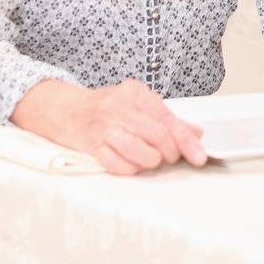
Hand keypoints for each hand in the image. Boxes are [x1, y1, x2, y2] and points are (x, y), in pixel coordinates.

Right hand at [13, 77, 207, 176]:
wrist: (63, 109)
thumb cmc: (104, 108)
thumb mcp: (136, 104)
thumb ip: (166, 119)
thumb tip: (196, 133)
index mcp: (135, 93)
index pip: (168, 119)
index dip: (187, 141)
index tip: (200, 156)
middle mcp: (120, 107)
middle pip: (159, 136)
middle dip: (170, 154)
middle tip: (169, 158)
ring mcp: (104, 127)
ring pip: (141, 152)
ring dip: (151, 162)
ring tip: (150, 159)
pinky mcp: (91, 146)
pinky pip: (119, 166)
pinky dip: (130, 169)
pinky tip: (131, 164)